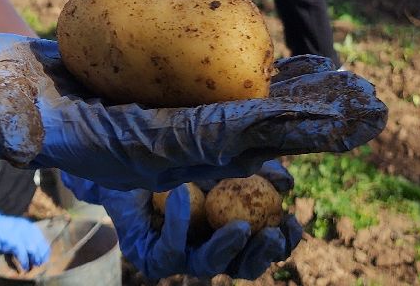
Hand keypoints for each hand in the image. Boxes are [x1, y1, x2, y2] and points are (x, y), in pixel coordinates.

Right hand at [0, 35, 386, 191]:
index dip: (271, 126)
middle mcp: (165, 143)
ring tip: (360, 91)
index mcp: (139, 151)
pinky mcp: (167, 98)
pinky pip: (229, 91)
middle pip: (254, 134)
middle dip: (313, 122)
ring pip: (251, 115)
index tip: (322, 117)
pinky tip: (307, 66)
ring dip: (306, 104)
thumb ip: (14, 122)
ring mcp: (169, 122)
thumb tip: (27, 132)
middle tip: (373, 107)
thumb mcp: (2, 111)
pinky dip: (272, 79)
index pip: (216, 137)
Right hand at [0, 210, 50, 270]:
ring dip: (34, 260)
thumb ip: (27, 237)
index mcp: (29, 226)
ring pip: (33, 249)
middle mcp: (26, 229)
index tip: (44, 258)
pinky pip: (22, 254)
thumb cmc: (4, 230)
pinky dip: (25, 262)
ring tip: (32, 266)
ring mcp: (20, 234)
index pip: (41, 239)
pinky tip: (25, 267)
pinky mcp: (13, 240)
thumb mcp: (19, 229)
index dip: (44, 250)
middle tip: (38, 264)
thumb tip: (34, 250)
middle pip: (39, 245)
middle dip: (40, 256)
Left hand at [64, 162, 302, 281]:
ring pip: (205, 267)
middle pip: (240, 267)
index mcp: (227, 230)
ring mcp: (178, 255)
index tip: (293, 225)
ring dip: (225, 248)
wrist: (126, 151)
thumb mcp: (222, 155)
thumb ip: (256, 167)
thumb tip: (287, 184)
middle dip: (259, 256)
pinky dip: (179, 224)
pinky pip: (168, 250)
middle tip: (270, 236)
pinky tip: (181, 194)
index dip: (280, 243)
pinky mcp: (148, 255)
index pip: (260, 247)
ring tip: (241, 227)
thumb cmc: (177, 154)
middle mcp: (205, 248)